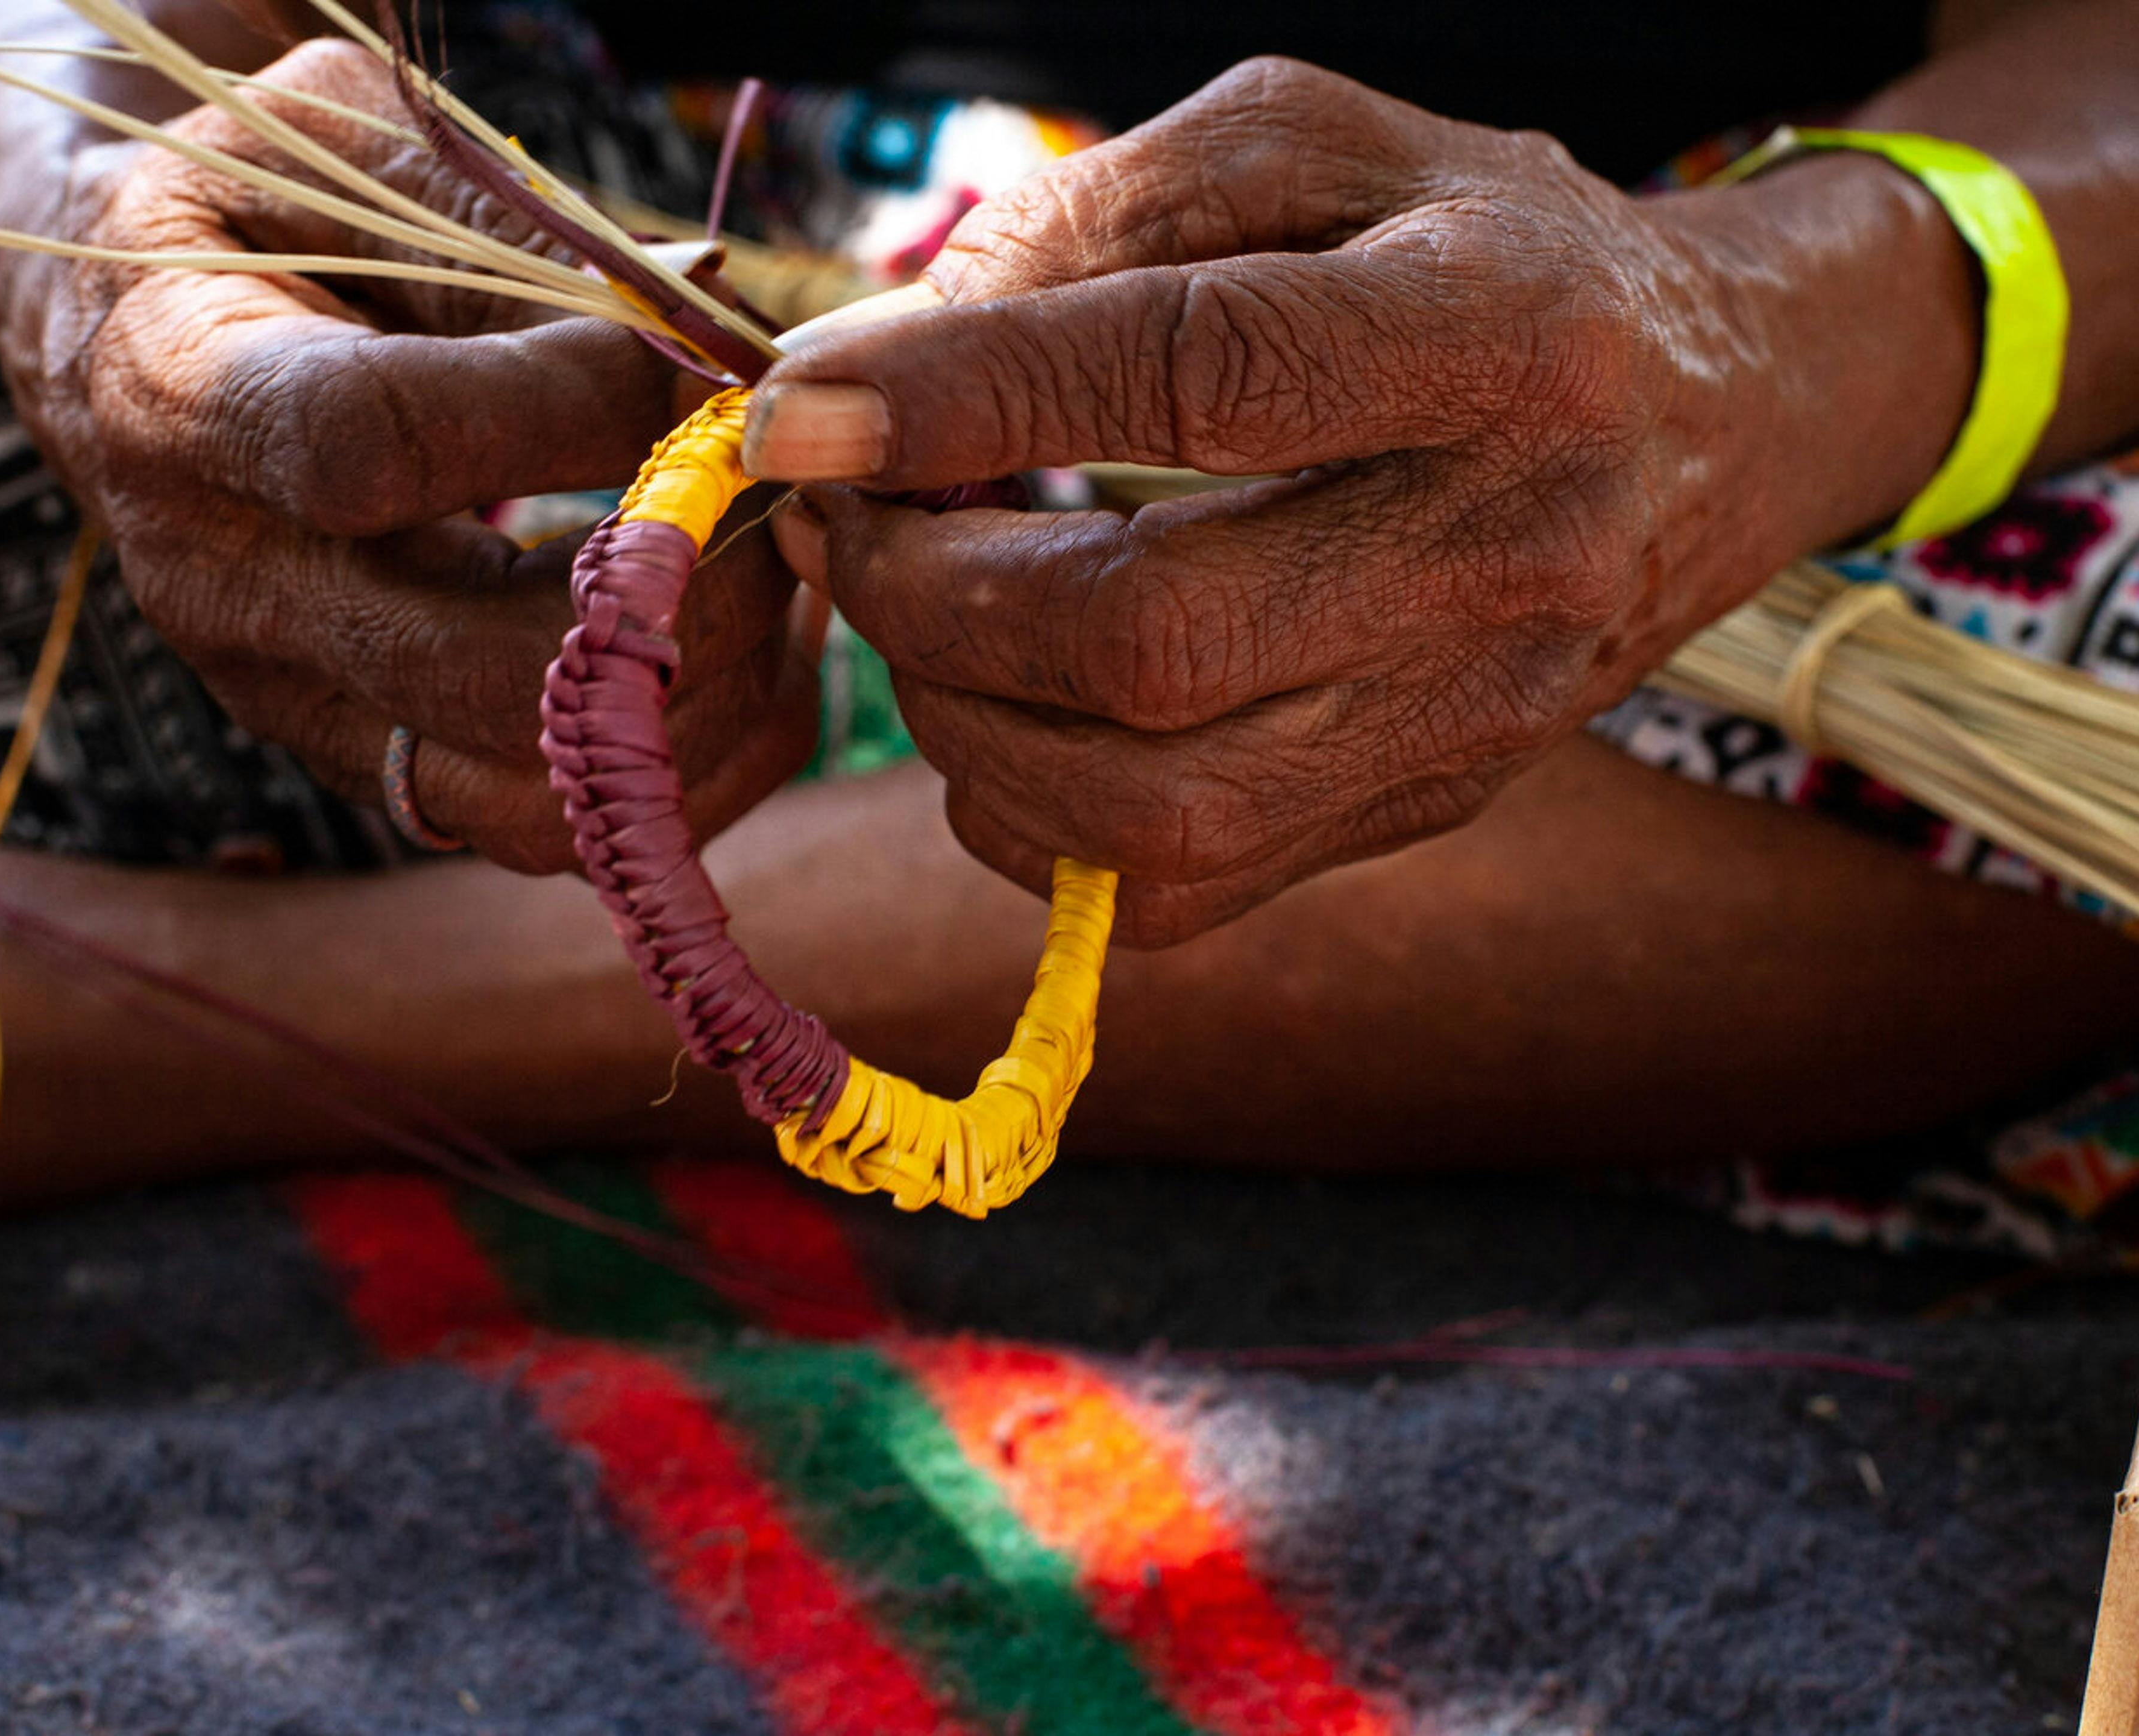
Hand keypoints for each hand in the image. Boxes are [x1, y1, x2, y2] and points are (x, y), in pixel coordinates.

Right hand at [0, 39, 811, 868]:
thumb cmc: (255, 218)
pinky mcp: (377, 772)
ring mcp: (303, 709)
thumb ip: (517, 242)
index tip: (687, 360)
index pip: (372, 451)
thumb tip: (706, 314)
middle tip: (769, 488)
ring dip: (707, 692)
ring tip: (768, 560)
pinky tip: (740, 634)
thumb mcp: (345, 149)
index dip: (565, 411)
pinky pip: (567, 831)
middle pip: (491, 682)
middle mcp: (233, 593)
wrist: (125, 343)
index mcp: (188, 396)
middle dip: (686, 592)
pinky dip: (696, 750)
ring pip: (542, 802)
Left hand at [745, 58, 1974, 941]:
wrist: (1711, 413)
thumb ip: (1109, 204)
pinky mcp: (1426, 806)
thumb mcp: (1322, 145)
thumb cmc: (1486, 251)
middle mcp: (1504, 546)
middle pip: (1152, 640)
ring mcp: (1471, 711)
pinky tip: (1004, 713)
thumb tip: (904, 348)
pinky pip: (1175, 889)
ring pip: (1150, 806)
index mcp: (1496, 333)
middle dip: (929, 594)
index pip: (1200, 378)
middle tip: (849, 526)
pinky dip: (1029, 820)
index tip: (802, 409)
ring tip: (914, 614)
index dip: (969, 401)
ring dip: (959, 720)